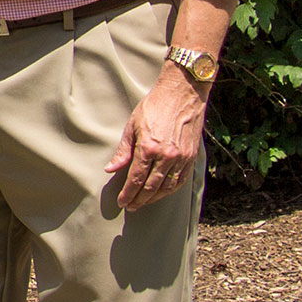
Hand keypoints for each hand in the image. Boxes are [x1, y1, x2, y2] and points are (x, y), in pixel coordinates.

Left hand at [105, 64, 208, 209]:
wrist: (181, 94)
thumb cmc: (154, 106)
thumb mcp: (132, 125)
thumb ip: (123, 150)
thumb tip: (111, 169)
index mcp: (148, 148)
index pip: (135, 179)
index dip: (128, 193)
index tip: (122, 202)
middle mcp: (166, 157)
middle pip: (150, 187)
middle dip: (139, 200)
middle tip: (130, 206)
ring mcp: (181, 159)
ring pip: (166, 188)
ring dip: (154, 198)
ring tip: (143, 203)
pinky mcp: (191, 158)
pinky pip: (180, 181)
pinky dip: (170, 190)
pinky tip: (162, 193)